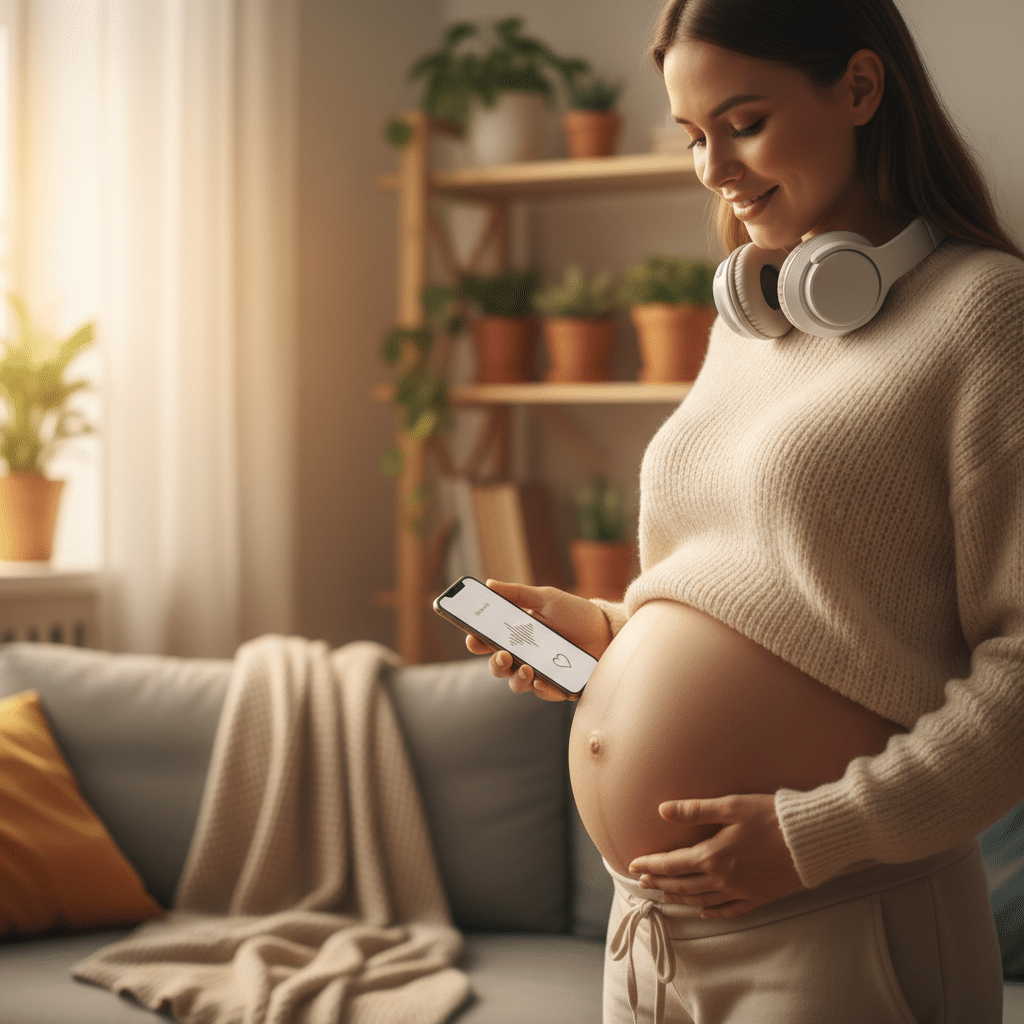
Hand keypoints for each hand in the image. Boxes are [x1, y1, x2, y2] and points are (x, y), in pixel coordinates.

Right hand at [465, 579, 612, 701]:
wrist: (608, 630)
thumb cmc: (575, 613)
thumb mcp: (547, 598)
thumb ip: (518, 593)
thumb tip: (489, 584)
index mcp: (517, 634)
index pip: (488, 642)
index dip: (477, 642)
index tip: (473, 637)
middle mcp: (524, 655)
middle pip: (498, 666)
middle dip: (495, 663)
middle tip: (503, 654)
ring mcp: (540, 672)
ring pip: (516, 684)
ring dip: (516, 678)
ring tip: (526, 668)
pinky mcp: (558, 686)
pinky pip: (543, 692)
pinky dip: (541, 688)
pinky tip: (542, 680)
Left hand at [627, 794, 801, 918]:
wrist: (809, 838)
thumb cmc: (770, 815)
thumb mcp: (730, 806)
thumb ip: (695, 810)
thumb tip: (663, 810)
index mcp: (713, 856)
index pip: (672, 864)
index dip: (651, 865)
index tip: (633, 865)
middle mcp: (723, 879)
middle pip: (683, 885)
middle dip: (660, 883)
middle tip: (642, 882)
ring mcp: (741, 891)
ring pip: (702, 901)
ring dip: (680, 899)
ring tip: (665, 896)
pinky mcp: (759, 897)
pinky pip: (730, 911)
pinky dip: (713, 913)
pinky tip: (704, 913)